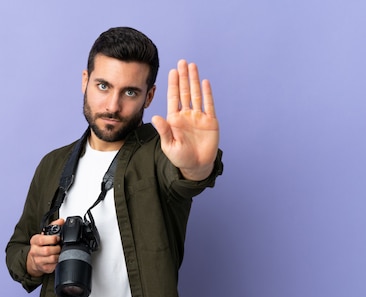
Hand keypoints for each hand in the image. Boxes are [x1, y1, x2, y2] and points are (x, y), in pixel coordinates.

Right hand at [26, 218, 64, 276]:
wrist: (35, 259)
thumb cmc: (41, 245)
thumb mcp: (45, 234)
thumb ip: (53, 226)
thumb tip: (61, 221)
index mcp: (34, 241)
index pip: (41, 240)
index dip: (51, 239)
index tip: (57, 238)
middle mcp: (34, 251)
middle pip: (47, 250)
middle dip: (56, 248)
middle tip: (59, 247)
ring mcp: (38, 261)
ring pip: (51, 259)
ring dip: (58, 255)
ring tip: (59, 252)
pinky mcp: (43, 268)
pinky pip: (54, 266)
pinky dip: (58, 262)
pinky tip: (58, 259)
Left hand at [152, 60, 219, 180]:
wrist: (196, 166)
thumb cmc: (180, 157)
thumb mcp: (169, 145)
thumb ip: (164, 130)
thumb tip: (155, 117)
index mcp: (174, 119)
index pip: (173, 97)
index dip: (173, 84)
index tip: (172, 71)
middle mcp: (186, 115)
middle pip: (185, 92)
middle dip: (183, 77)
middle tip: (182, 62)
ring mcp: (199, 117)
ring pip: (197, 95)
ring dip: (194, 80)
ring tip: (192, 66)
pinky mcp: (210, 122)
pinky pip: (209, 105)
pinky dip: (207, 93)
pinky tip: (205, 82)